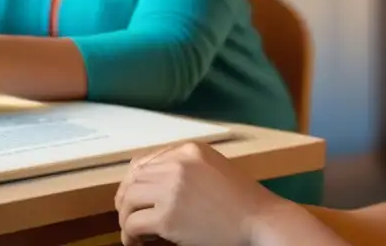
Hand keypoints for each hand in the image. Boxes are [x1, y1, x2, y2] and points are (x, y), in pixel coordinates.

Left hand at [115, 142, 283, 245]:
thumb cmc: (241, 201)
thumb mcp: (213, 169)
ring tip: (134, 232)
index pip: (145, 160)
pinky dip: (130, 235)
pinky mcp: (168, 216)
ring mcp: (172, 189)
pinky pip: (133, 223)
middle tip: (129, 216)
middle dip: (126, 199)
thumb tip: (147, 182)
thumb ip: (185, 168)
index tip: (132, 196)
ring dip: (126, 217)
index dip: (133, 180)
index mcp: (190, 149)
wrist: (259, 221)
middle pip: (134, 178)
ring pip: (128, 199)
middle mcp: (178, 163)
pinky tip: (138, 242)